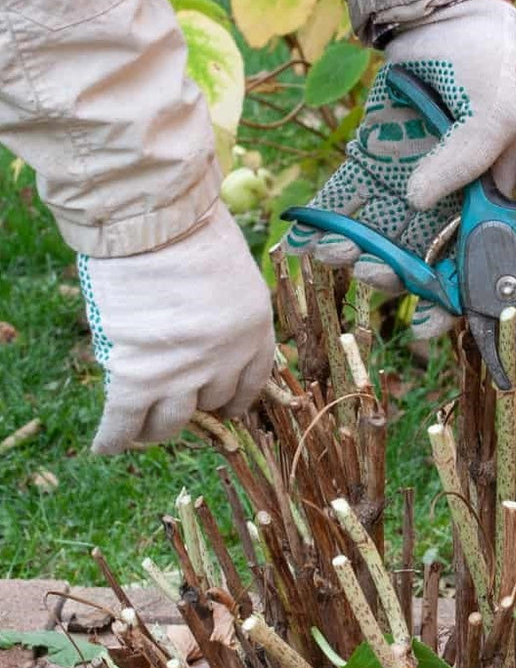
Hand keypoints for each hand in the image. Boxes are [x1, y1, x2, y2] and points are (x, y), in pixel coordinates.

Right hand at [78, 202, 274, 453]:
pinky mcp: (138, 373)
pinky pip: (125, 420)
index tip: (223, 407)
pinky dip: (114, 437)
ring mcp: (183, 369)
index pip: (252, 381)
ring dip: (154, 429)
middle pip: (211, 402)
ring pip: (171, 421)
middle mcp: (226, 356)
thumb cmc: (191, 228)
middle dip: (193, 405)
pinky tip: (106, 447)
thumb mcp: (233, 269)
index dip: (234, 398)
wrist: (154, 220)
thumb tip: (204, 328)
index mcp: (256, 328)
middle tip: (173, 405)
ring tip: (141, 430)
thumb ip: (225, 306)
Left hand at [284, 0, 515, 337]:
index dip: (453, 306)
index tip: (424, 329)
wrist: (446, 21)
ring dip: (355, 256)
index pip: (474, 270)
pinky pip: (346, 202)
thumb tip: (417, 200)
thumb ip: (464, 161)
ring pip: (380, 239)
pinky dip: (325, 225)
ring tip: (332, 253)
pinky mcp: (369, 164)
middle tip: (369, 271)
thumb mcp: (494, 116)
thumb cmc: (487, 71)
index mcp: (486, 206)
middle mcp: (446, 205)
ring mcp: (405, 186)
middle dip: (392, 278)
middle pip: (420, 262)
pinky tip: (303, 243)